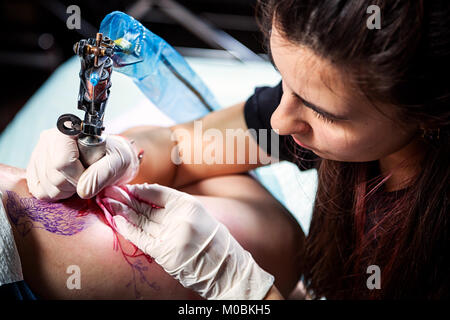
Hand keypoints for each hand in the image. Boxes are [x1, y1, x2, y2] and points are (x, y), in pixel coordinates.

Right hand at [26, 128, 139, 199]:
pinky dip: (56, 194)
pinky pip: (39, 192)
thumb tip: (83, 190)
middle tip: (87, 177)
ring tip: (78, 178)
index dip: (78, 176)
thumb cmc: (113, 156)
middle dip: (74, 185)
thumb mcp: (118, 161)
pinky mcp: (34, 169)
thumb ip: (104, 172)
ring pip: (46, 187)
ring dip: (66, 190)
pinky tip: (67, 184)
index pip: (62, 162)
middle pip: (54, 177)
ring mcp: (38, 154)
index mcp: (68, 131)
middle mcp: (48, 139)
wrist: (108, 157)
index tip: (90, 176)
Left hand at [101, 183, 274, 299]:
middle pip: (146, 205)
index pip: (158, 191)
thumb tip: (146, 194)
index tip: (128, 186)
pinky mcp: (163, 253)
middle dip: (126, 197)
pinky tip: (115, 219)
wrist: (223, 267)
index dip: (141, 189)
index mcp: (189, 205)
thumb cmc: (211, 240)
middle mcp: (178, 218)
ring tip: (108, 201)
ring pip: (140, 219)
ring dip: (122, 210)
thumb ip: (174, 205)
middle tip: (109, 189)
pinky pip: (139, 238)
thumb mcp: (197, 214)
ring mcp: (170, 236)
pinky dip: (126, 228)